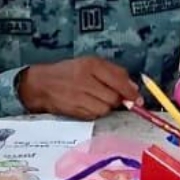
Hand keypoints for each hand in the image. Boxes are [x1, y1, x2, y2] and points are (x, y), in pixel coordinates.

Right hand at [18, 57, 139, 118]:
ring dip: (106, 106)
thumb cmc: (69, 72)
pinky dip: (95, 112)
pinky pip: (94, 115)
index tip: (138, 99)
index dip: (130, 92)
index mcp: (90, 65)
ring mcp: (78, 96)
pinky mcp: (74, 110)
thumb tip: (134, 88)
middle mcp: (84, 80)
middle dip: (117, 100)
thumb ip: (114, 73)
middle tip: (113, 96)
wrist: (41, 84)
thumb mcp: (90, 64)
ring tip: (96, 98)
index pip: (118, 79)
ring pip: (105, 109)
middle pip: (113, 97)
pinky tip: (87, 104)